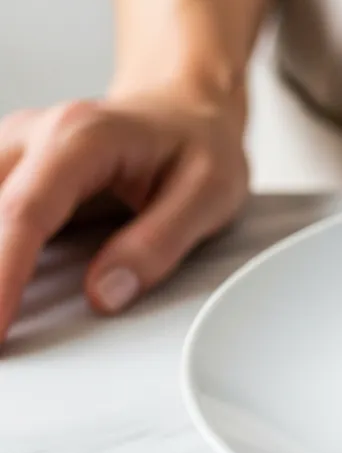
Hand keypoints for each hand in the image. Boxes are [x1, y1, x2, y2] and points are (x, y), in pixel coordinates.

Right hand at [0, 86, 248, 344]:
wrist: (185, 110)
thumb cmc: (200, 146)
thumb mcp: (210, 193)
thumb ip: (158, 244)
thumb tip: (104, 295)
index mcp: (81, 137)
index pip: (24, 213)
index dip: (0, 277)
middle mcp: (32, 134)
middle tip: (2, 343)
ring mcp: (9, 149)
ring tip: (4, 323)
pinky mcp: (2, 168)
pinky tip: (2, 286)